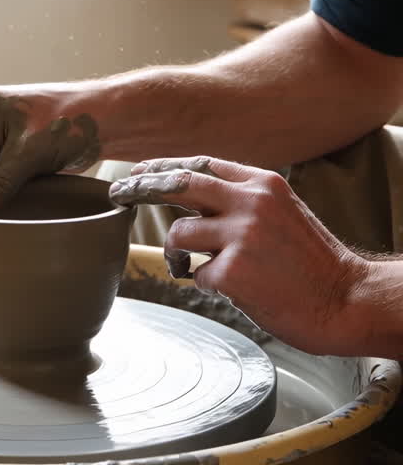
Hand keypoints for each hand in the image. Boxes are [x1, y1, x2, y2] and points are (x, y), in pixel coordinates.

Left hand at [109, 156, 370, 354]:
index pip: (201, 164)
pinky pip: (196, 273)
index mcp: (262, 184)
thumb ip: (243, 200)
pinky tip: (234, 290)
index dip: (165, 166)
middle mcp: (249, 202)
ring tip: (193, 267)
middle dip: (142, 186)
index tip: (140, 171)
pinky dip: (206, 283)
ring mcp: (240, 236)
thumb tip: (194, 197)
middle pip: (179, 183)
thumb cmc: (312, 263)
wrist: (345, 300)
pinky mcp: (232, 272)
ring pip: (179, 232)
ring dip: (178, 252)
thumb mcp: (283, 212)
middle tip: (119, 192)